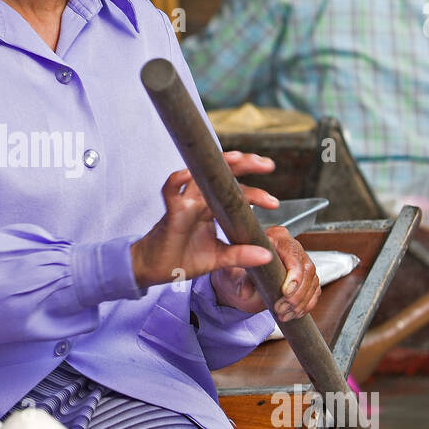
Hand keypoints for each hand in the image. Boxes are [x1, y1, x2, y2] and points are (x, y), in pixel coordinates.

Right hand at [130, 152, 279, 288]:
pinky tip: (188, 175)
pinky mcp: (171, 211)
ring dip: (219, 164)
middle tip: (268, 164)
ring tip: (239, 158)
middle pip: (222, 174)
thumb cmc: (181, 259)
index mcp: (211, 209)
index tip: (274, 203)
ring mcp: (184, 203)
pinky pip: (171, 190)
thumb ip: (240, 255)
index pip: (236, 193)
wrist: (154, 269)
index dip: (256, 193)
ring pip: (200, 175)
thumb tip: (267, 256)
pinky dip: (178, 180)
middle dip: (245, 164)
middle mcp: (199, 201)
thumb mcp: (217, 259)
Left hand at [210, 225, 319, 321]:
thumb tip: (245, 291)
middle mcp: (292, 247)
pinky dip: (306, 304)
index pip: (293, 254)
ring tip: (286, 314)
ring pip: (312, 282)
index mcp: (275, 237)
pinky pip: (314, 291)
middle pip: (307, 270)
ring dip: (301, 302)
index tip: (285, 292)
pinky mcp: (306, 276)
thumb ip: (239, 281)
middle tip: (282, 308)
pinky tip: (295, 313)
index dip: (294, 274)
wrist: (240, 278)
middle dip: (297, 293)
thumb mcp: (232, 274)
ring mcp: (301, 261)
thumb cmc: (237, 270)